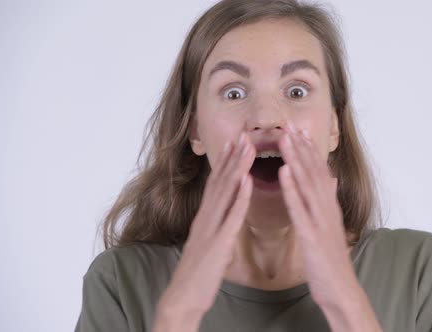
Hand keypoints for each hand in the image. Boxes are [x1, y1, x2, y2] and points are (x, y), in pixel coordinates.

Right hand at [153, 132, 254, 330]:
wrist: (183, 297)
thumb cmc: (198, 273)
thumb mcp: (209, 243)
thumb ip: (217, 226)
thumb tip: (226, 213)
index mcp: (205, 218)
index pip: (216, 184)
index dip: (226, 162)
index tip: (236, 142)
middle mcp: (206, 218)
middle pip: (220, 182)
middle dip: (233, 157)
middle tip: (244, 135)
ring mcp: (211, 229)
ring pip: (225, 193)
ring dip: (237, 168)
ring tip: (248, 148)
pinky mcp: (218, 243)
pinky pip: (231, 217)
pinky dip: (240, 198)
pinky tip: (248, 182)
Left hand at [277, 124, 381, 330]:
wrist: (340, 289)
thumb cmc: (331, 260)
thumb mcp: (332, 226)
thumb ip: (330, 201)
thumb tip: (332, 179)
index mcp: (328, 207)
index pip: (319, 172)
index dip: (309, 150)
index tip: (298, 129)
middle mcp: (327, 208)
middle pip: (314, 172)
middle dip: (302, 147)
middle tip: (290, 123)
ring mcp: (320, 220)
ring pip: (307, 184)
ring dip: (296, 159)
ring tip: (285, 138)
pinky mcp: (311, 234)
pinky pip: (300, 208)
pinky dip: (292, 188)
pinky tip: (283, 172)